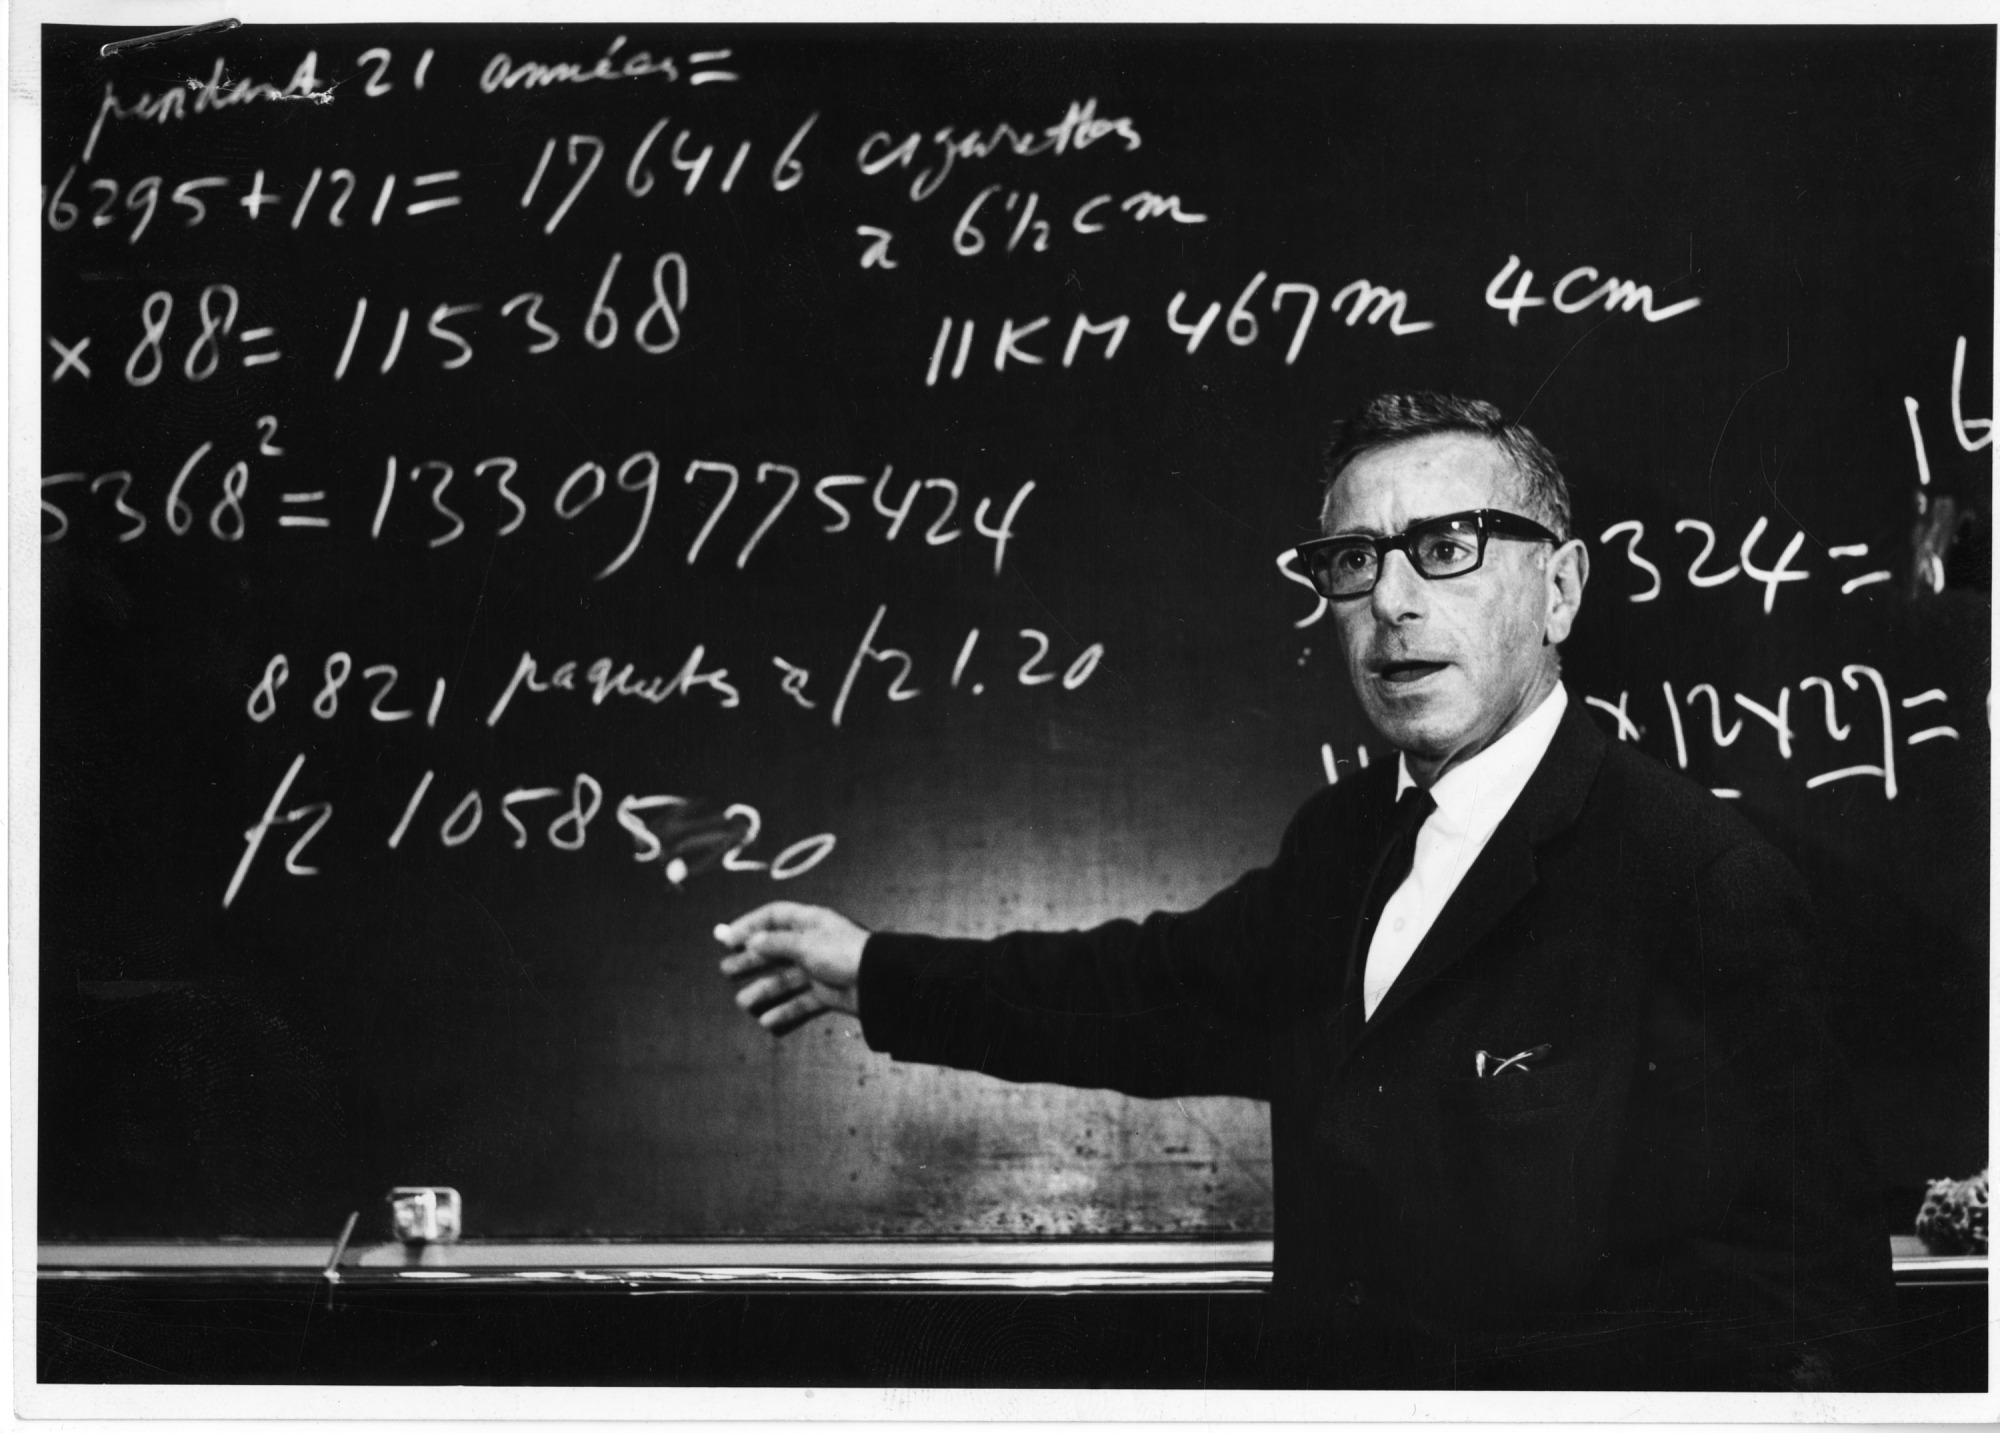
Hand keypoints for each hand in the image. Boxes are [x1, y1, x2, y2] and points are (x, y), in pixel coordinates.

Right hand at [715, 901, 868, 1034]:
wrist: (879, 981)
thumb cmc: (844, 953)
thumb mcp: (806, 943)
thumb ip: (776, 943)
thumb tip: (751, 941)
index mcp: (810, 922)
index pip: (774, 917)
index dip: (749, 925)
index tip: (726, 938)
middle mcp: (813, 943)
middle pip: (775, 950)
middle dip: (750, 960)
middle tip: (726, 970)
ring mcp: (820, 969)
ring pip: (785, 979)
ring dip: (763, 990)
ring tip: (743, 1001)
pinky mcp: (827, 993)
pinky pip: (801, 1002)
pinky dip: (784, 1011)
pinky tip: (767, 1021)